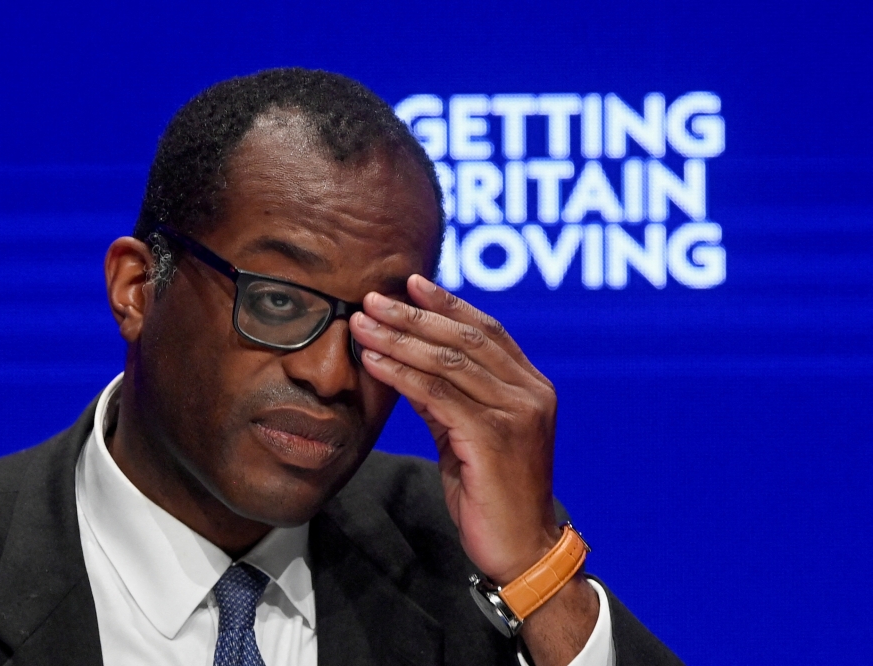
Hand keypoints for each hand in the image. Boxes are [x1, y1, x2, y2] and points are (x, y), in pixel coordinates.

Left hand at [349, 274, 561, 583]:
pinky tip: (374, 361)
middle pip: (466, 337)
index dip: (448, 304)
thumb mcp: (467, 435)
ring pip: (450, 360)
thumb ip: (446, 397)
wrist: (521, 548)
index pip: (487, 330)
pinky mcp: (494, 437)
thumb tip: (406, 361)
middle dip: (414, 315)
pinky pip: (439, 394)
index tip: (411, 283)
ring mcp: (517, 413)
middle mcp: (530, 392)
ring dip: (400, 339)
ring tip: (362, 323)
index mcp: (531, 386)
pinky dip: (402, 373)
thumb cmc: (492, 493)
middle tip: (372, 298)